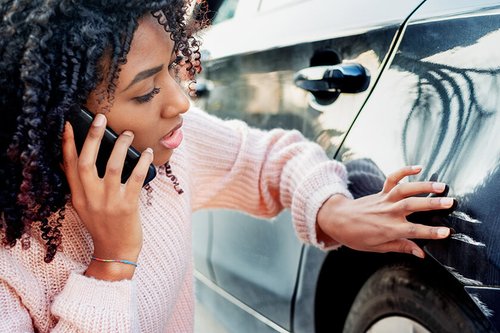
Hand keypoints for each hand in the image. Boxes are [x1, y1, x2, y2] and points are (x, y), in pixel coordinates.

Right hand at [62, 114, 152, 278]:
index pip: (69, 165)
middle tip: (101, 118)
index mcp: (78, 196)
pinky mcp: (128, 207)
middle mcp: (90, 198)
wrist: (116, 253)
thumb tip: (85, 159)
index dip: (68, 144)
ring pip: (113, 167)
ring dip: (121, 146)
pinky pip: (136, 179)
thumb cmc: (103, 226)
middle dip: (93, 137)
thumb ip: (84, 185)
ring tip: (128, 133)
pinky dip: (143, 163)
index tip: (69, 124)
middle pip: (87, 162)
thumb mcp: (86, 206)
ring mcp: (109, 202)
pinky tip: (148, 153)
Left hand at [316, 165, 452, 257]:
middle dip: (432, 204)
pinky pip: (392, 179)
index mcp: (388, 229)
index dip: (430, 232)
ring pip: (405, 190)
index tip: (446, 232)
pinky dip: (404, 171)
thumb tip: (421, 253)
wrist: (337, 220)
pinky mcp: (381, 192)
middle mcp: (388, 213)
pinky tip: (418, 167)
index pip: (413, 231)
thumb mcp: (377, 248)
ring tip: (441, 186)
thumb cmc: (357, 237)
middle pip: (412, 206)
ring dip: (423, 186)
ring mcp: (384, 200)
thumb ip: (400, 247)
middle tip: (450, 203)